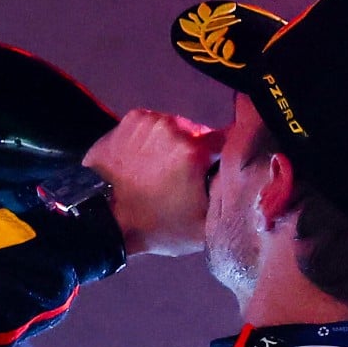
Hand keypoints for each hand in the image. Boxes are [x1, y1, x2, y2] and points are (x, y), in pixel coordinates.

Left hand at [82, 110, 223, 256]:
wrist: (103, 220)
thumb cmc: (154, 226)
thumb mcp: (203, 224)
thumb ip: (229, 197)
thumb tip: (245, 179)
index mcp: (196, 151)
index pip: (229, 140)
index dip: (225, 155)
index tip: (217, 168)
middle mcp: (175, 128)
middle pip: (202, 134)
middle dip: (198, 153)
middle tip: (183, 178)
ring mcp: (151, 122)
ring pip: (177, 128)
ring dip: (175, 144)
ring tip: (161, 171)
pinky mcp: (130, 120)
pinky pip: (154, 125)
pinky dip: (154, 139)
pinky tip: (145, 161)